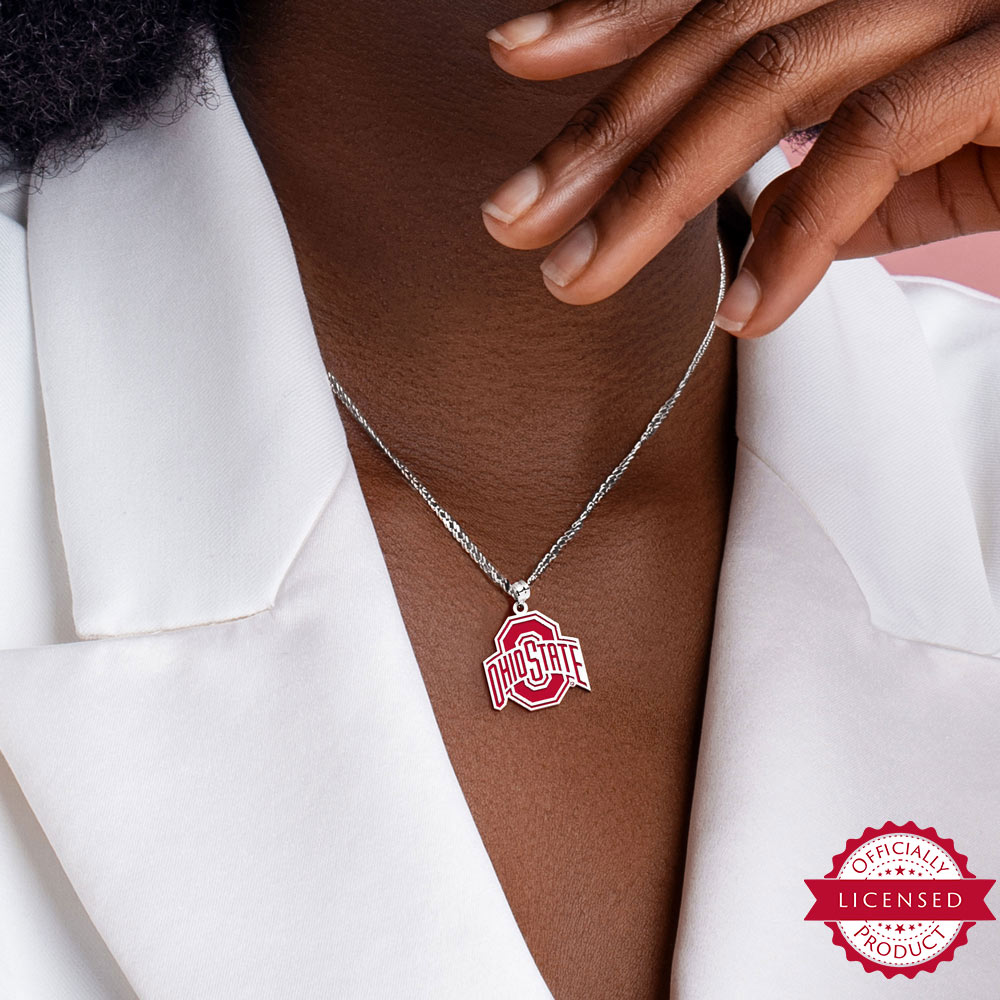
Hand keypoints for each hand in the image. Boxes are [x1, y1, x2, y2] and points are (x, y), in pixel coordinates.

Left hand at [480, 0, 999, 336]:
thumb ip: (847, 169)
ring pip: (769, 81)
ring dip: (656, 195)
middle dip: (600, 135)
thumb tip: (762, 222)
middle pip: (716, 36)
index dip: (608, 16)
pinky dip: (798, 236)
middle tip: (510, 219)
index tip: (515, 61)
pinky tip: (743, 314)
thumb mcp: (943, 142)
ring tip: (576, 279)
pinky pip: (874, 142)